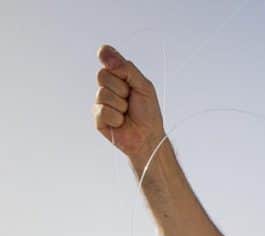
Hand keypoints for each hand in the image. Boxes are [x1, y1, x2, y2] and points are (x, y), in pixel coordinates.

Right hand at [94, 45, 163, 162]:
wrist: (148, 137)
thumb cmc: (148, 113)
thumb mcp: (143, 85)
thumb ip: (127, 68)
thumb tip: (104, 52)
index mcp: (118, 76)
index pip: (106, 59)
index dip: (109, 60)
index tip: (118, 68)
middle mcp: (107, 87)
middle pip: (102, 75)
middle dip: (121, 88)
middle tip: (130, 99)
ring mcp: (101, 102)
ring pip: (103, 94)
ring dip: (120, 105)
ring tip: (127, 113)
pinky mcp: (98, 118)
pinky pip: (102, 111)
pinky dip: (116, 118)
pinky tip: (121, 123)